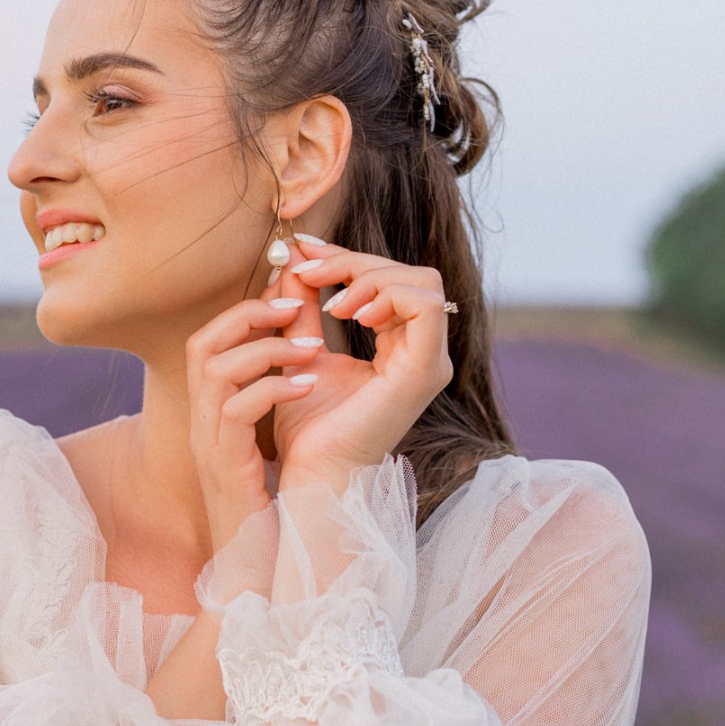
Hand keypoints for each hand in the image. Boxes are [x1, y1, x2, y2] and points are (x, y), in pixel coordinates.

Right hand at [185, 290, 328, 556]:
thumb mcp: (271, 445)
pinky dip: (273, 388)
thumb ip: (276, 398)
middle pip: (203, 343)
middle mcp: (201, 424)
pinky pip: (237, 410)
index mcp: (211, 414)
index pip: (210, 341)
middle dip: (250, 314)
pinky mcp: (225, 467)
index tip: (292, 299)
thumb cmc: (272, 511)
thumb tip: (302, 351)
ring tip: (313, 348)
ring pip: (216, 369)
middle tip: (298, 307)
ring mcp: (208, 446)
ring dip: (267, 348)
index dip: (247, 310)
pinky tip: (309, 386)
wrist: (256, 573)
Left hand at [269, 236, 456, 495]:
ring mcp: (430, 363)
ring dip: (370, 277)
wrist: (312, 473)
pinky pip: (426, 306)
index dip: (348, 257)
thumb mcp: (303, 348)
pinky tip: (349, 314)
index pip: (392, 279)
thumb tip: (294, 256)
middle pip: (411, 274)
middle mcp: (425, 353)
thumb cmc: (309, 427)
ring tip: (331, 304)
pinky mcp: (424, 371)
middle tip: (308, 270)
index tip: (302, 252)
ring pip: (423, 282)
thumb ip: (304, 304)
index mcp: (402, 348)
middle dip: (356, 262)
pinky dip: (388, 296)